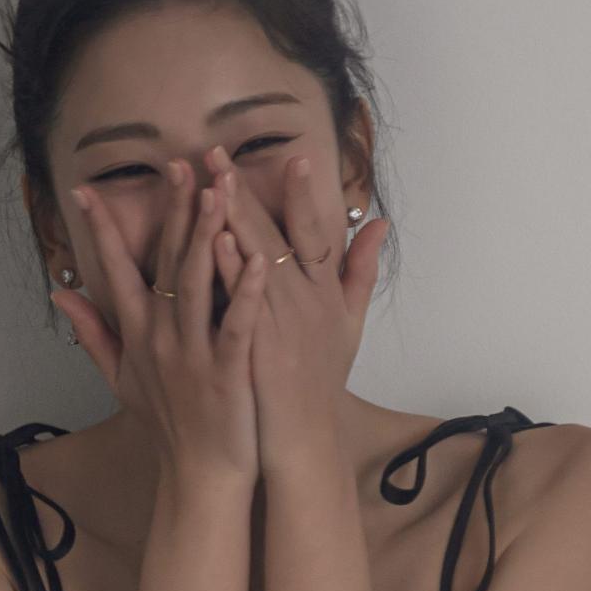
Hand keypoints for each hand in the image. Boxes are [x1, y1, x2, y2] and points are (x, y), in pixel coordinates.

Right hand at [51, 161, 267, 485]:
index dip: (103, 230)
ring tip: (219, 190)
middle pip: (167, 262)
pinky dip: (245, 292)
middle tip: (181, 164)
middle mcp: (162, 338)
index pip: (116, 270)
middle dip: (174, 211)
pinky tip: (257, 259)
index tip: (89, 190)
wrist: (200, 477)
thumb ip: (92, 333)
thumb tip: (60, 294)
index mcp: (139, 334)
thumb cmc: (168, 427)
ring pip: (199, 284)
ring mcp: (193, 354)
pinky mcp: (227, 373)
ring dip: (208, 235)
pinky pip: (236, 325)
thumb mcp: (121, 379)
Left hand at [208, 146, 388, 473]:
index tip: (293, 157)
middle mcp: (307, 303)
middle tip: (217, 151)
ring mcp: (283, 324)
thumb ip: (362, 272)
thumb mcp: (350, 325)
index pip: (316, 233)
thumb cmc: (321, 382)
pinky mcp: (259, 345)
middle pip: (276, 235)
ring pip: (257, 258)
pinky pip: (244, 298)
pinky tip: (216, 238)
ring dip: (233, 216)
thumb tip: (379, 225)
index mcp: (326, 294)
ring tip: (211, 178)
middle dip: (246, 190)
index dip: (305, 195)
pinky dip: (232, 267)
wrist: (304, 438)